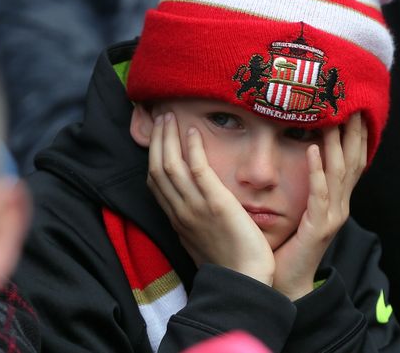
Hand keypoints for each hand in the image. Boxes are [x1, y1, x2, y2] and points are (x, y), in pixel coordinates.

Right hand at [147, 112, 274, 284]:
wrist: (245, 282)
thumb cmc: (232, 264)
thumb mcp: (205, 239)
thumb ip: (197, 220)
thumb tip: (196, 205)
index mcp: (178, 220)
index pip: (155, 183)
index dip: (153, 156)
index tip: (157, 137)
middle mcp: (181, 212)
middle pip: (157, 169)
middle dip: (157, 140)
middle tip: (161, 117)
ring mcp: (196, 207)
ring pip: (170, 165)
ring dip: (169, 137)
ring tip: (171, 117)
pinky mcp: (216, 203)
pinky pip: (197, 169)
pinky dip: (192, 148)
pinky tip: (193, 130)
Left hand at [272, 112, 367, 299]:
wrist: (285, 283)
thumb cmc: (289, 246)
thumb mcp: (302, 211)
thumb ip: (306, 187)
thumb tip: (302, 154)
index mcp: (336, 201)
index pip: (351, 161)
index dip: (356, 135)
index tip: (354, 107)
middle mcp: (340, 206)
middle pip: (353, 161)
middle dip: (354, 132)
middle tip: (352, 103)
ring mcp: (332, 217)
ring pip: (339, 172)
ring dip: (336, 143)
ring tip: (333, 117)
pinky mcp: (318, 227)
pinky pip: (320, 194)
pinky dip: (317, 170)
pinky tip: (313, 149)